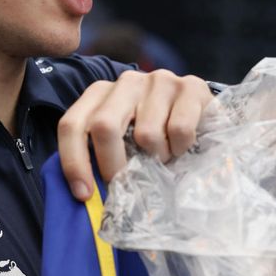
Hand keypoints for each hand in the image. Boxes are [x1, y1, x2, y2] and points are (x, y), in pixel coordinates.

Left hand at [57, 69, 211, 199]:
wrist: (202, 109)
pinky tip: (182, 145)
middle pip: (104, 126)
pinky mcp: (190, 86)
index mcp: (100, 93)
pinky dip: (181, 148)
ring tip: (163, 156)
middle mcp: (126, 81)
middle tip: (125, 185)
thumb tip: (86, 195)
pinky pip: (179, 130)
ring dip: (156, 158)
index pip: (72, 124)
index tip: (84, 194)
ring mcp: (158, 80)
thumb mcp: (123, 139)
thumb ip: (101, 155)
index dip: (73, 162)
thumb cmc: (155, 131)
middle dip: (112, 165)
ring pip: (146, 134)